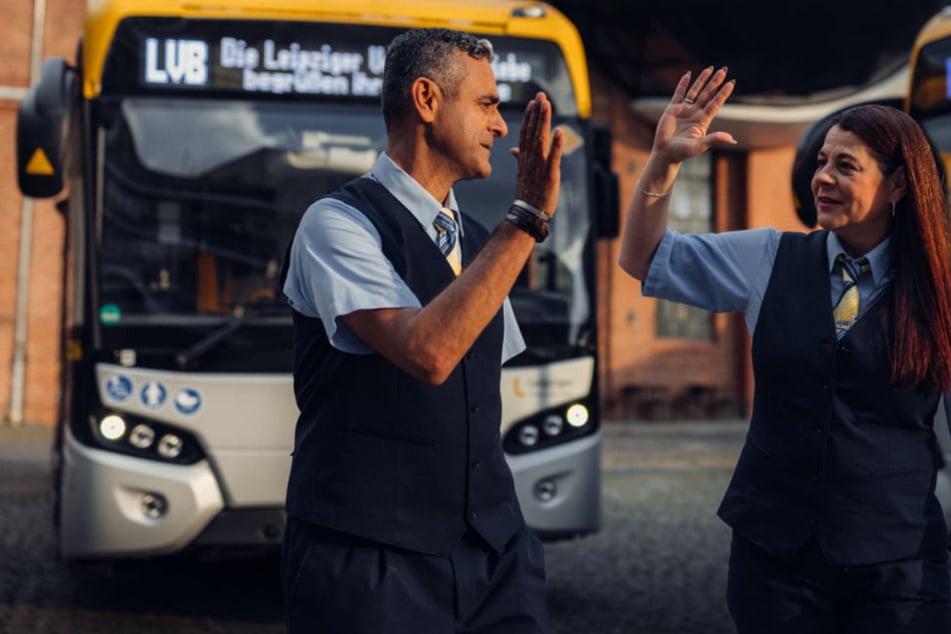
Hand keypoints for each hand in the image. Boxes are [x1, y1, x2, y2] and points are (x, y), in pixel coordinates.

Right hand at [511, 92, 562, 215]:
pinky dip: (556, 145)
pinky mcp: (549, 175)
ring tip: (546, 105)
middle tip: (541, 96)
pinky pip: (552, 158)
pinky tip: (559, 132)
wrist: (528, 213)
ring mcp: (539, 167)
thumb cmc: (528, 194)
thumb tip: (514, 150)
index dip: (529, 117)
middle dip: (537, 113)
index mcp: (524, 159)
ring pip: (540, 140)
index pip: (525, 133)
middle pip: (532, 132)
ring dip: (543, 122)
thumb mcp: (522, 173)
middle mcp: (530, 159)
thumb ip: (520, 158)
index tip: (532, 103)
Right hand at [653, 67, 735, 163]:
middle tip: (723, 70)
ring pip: (695, 92)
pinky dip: (683, 84)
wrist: (665, 153)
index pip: (715, 104)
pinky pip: (679, 94)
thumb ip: (714, 139)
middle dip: (715, 83)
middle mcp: (695, 113)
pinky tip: (688, 75)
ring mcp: (684, 110)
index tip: (731, 83)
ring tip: (710, 69)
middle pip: (707, 94)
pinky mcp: (672, 109)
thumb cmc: (683, 153)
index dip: (723, 93)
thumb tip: (732, 139)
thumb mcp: (700, 146)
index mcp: (703, 121)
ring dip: (702, 81)